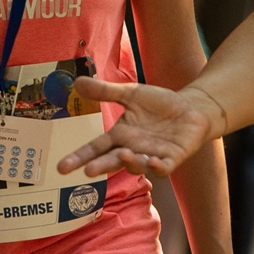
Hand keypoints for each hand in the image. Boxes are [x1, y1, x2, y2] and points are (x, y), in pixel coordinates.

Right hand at [58, 77, 223, 178]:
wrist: (191, 108)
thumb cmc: (159, 104)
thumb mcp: (131, 94)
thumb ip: (105, 91)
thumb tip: (76, 82)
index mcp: (120, 136)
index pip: (95, 148)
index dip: (79, 157)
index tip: (61, 167)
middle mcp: (133, 149)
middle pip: (112, 161)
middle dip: (100, 167)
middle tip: (87, 171)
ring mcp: (152, 156)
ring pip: (137, 166)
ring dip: (129, 163)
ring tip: (123, 154)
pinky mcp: (172, 158)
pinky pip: (163, 168)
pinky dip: (158, 168)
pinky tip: (153, 163)